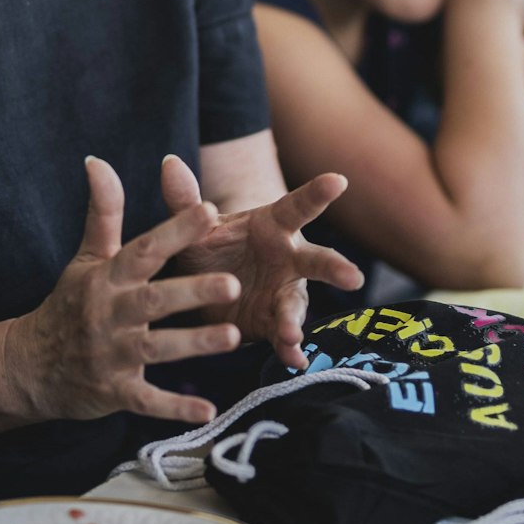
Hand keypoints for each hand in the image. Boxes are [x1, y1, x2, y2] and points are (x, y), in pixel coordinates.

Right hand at [4, 158, 243, 425]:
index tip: (210, 211)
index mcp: (107, 278)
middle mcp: (109, 314)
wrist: (29, 366)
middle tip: (234, 283)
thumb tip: (97, 160)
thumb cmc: (70, 305)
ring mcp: (111, 354)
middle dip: (193, 291)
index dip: (175, 230)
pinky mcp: (114, 391)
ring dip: (194, 345)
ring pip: (156, 348)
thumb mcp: (86, 259)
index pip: (144, 249)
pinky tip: (208, 411)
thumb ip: (103, 213)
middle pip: (155, 300)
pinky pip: (147, 401)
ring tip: (234, 337)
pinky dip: (175, 408)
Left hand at [158, 155, 361, 370]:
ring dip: (297, 320)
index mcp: (273, 225)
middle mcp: (288, 258)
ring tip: (291, 333)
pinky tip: (293, 361)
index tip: (339, 180)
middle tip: (353, 277)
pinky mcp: (273, 323)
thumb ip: (185, 199)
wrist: (209, 283)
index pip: (298, 206)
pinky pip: (284, 336)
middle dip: (334, 268)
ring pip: (298, 305)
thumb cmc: (211, 244)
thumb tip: (170, 162)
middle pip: (317, 261)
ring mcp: (285, 293)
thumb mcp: (197, 226)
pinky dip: (288, 350)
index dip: (317, 193)